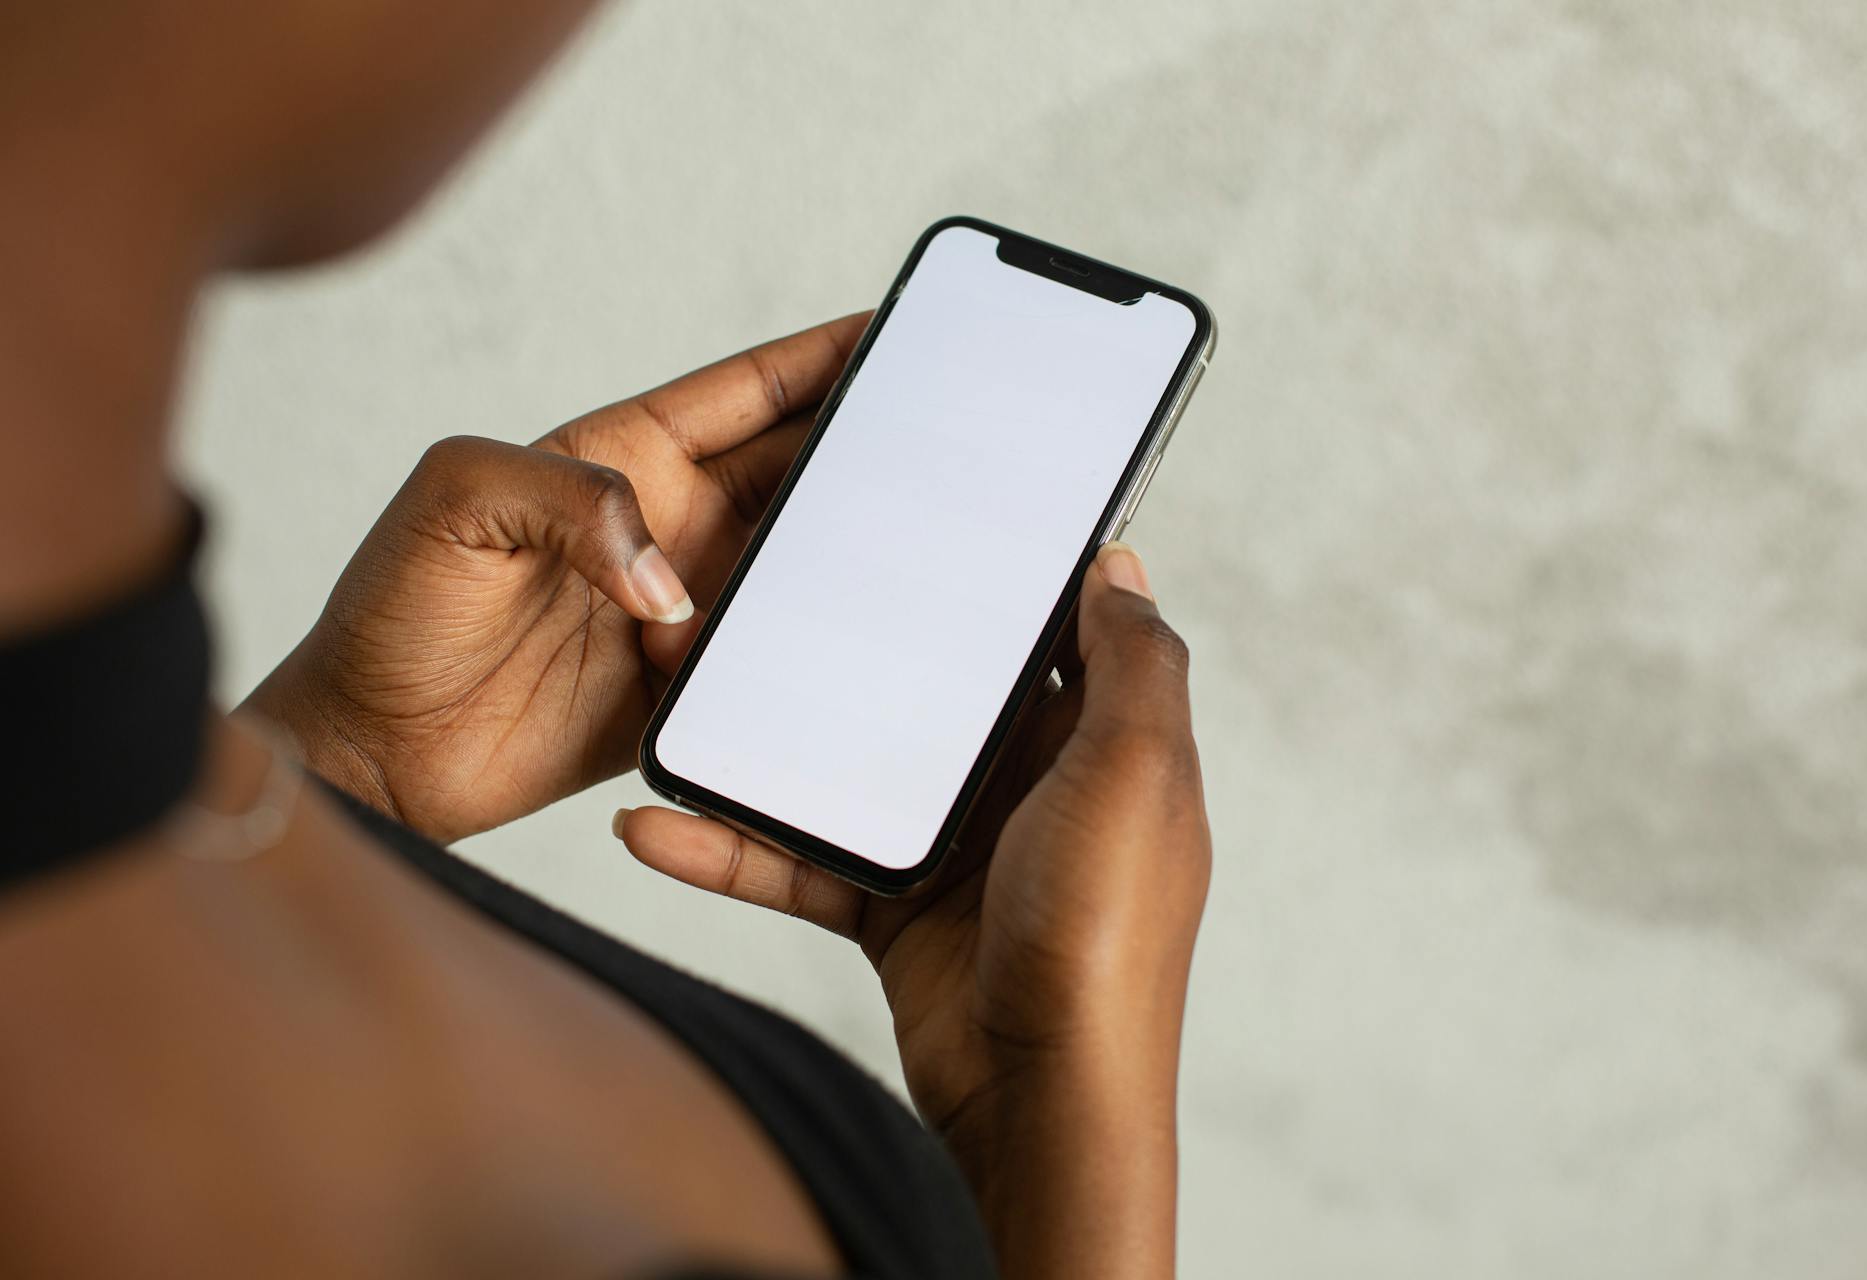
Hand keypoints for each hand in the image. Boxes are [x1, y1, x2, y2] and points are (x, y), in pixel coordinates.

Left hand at [245, 314, 868, 842]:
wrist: (373, 756)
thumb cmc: (390, 617)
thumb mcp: (457, 504)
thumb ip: (568, 501)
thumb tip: (670, 582)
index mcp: (622, 455)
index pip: (750, 392)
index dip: (825, 358)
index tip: (900, 331)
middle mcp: (664, 525)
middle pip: (795, 472)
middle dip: (866, 452)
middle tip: (946, 441)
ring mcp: (680, 608)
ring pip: (796, 567)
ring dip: (849, 558)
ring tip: (921, 547)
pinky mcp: (686, 691)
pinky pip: (768, 664)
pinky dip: (812, 657)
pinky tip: (858, 651)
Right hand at [613, 543, 1210, 1279]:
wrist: (1040, 1100)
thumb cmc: (1104, 939)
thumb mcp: (1135, 775)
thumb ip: (1134, 667)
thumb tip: (1121, 566)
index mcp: (1099, 743)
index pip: (1049, 637)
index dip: (995, 579)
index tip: (922, 521)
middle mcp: (1031, 788)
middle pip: (932, 694)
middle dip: (852, 648)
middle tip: (765, 594)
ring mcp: (959, 850)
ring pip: (850, 773)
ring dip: (765, 750)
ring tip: (679, 697)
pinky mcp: (896, 911)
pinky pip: (805, 863)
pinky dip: (734, 850)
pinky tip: (654, 829)